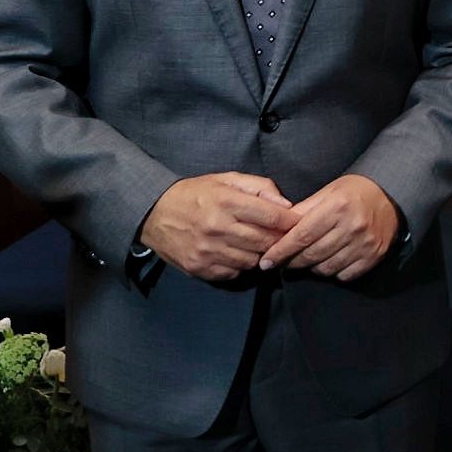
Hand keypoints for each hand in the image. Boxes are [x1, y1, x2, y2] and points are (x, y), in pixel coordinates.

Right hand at [139, 172, 295, 280]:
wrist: (154, 213)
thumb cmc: (195, 193)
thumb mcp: (226, 179)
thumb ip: (259, 187)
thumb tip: (286, 205)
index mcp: (226, 201)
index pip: (271, 217)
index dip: (289, 222)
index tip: (297, 223)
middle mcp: (217, 227)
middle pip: (264, 241)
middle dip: (277, 239)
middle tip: (280, 236)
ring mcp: (207, 251)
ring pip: (251, 260)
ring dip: (258, 253)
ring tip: (254, 243)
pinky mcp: (199, 268)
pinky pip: (233, 273)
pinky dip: (239, 265)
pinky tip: (235, 253)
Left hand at [257, 174, 400, 280]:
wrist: (391, 196)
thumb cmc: (354, 192)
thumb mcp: (327, 192)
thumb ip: (302, 210)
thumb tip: (277, 229)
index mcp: (337, 207)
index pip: (301, 236)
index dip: (280, 251)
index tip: (266, 261)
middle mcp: (352, 226)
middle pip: (312, 255)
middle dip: (292, 261)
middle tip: (281, 262)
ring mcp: (365, 243)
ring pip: (326, 268)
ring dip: (311, 268)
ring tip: (306, 259)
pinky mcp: (374, 256)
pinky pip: (344, 275)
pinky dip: (332, 272)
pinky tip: (328, 261)